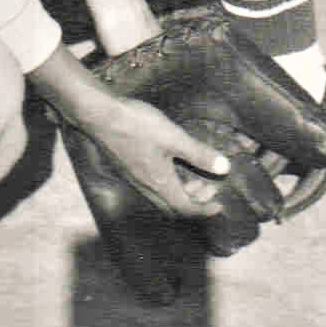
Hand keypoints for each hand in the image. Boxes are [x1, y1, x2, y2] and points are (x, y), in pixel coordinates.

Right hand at [83, 96, 230, 217]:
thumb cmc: (138, 125)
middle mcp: (146, 187)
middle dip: (195, 202)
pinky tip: (172, 164)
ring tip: (195, 175)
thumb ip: (199, 153)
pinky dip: (168, 183)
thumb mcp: (173, 137)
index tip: (219, 205)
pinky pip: (152, 187)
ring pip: (162, 197)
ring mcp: (135, 179)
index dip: (205, 210)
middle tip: (210, 187)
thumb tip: (225, 168)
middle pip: (173, 207)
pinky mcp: (127, 168)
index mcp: (160, 184)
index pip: (186, 209)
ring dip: (181, 192)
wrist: (100, 116)